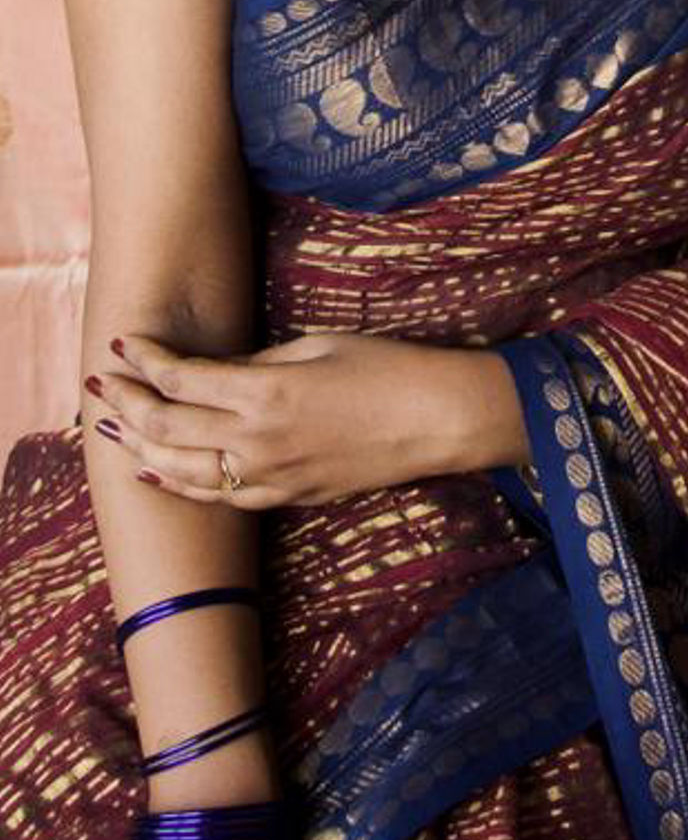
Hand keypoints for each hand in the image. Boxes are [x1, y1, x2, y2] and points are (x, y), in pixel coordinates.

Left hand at [87, 330, 526, 506]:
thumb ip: (261, 363)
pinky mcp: (285, 496)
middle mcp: (255, 439)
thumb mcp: (318, 346)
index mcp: (264, 390)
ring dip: (138, 446)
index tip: (124, 343)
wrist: (436, 420)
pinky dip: (176, 482)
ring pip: (180, 468)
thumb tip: (222, 374)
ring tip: (109, 427)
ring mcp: (268, 475)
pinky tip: (154, 471)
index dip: (145, 359)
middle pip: (165, 425)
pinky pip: (216, 496)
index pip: (181, 377)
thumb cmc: (387, 369)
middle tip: (99, 383)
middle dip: (124, 402)